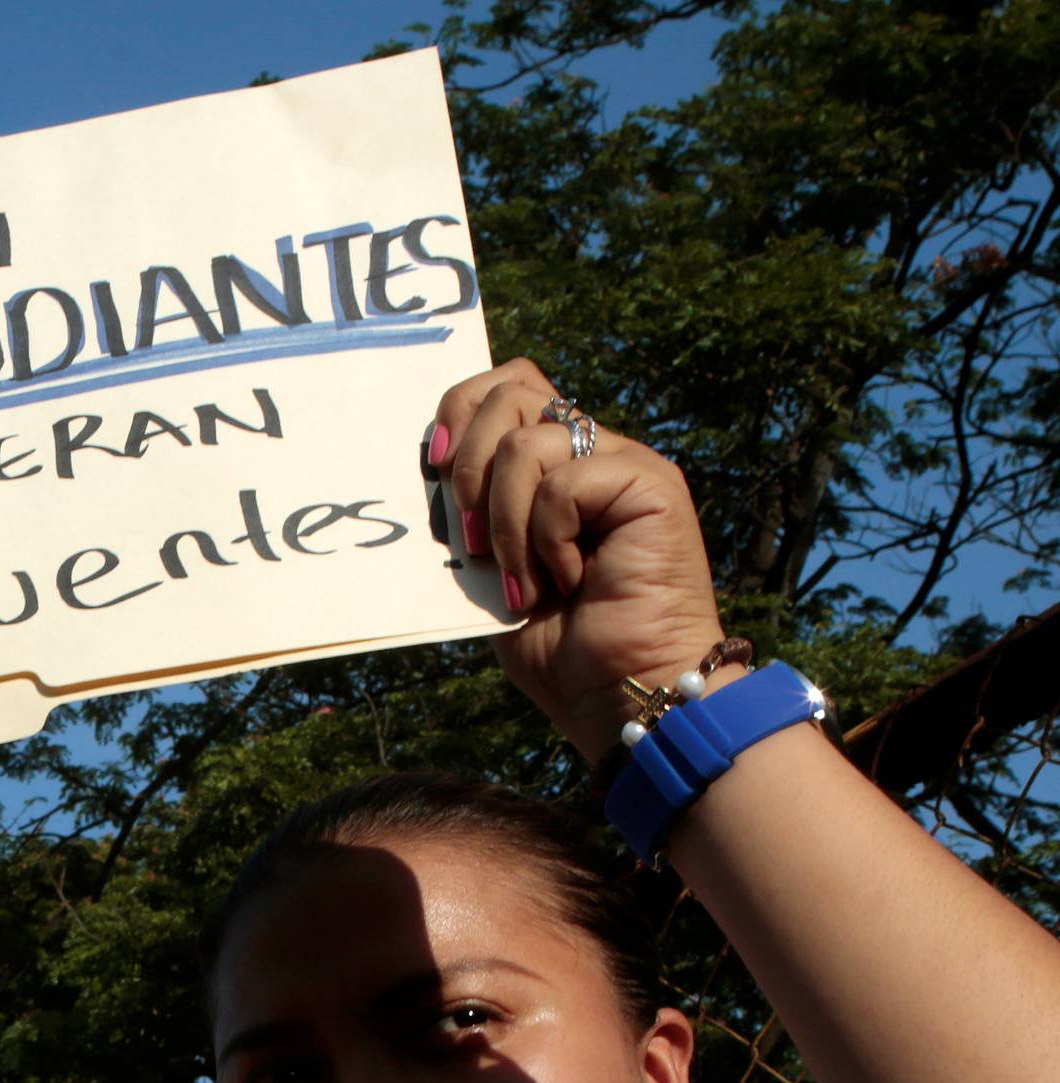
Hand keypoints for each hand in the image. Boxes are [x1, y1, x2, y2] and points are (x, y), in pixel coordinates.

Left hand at [434, 360, 728, 762]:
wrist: (619, 695)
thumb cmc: (561, 649)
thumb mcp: (493, 572)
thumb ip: (473, 513)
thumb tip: (430, 468)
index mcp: (558, 465)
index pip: (508, 386)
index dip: (461, 409)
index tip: (435, 467)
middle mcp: (595, 453)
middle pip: (512, 391)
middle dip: (468, 466)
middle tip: (473, 544)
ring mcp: (626, 465)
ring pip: (526, 444)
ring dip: (505, 525)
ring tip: (525, 583)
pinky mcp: (652, 484)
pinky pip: (564, 483)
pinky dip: (546, 539)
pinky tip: (569, 581)